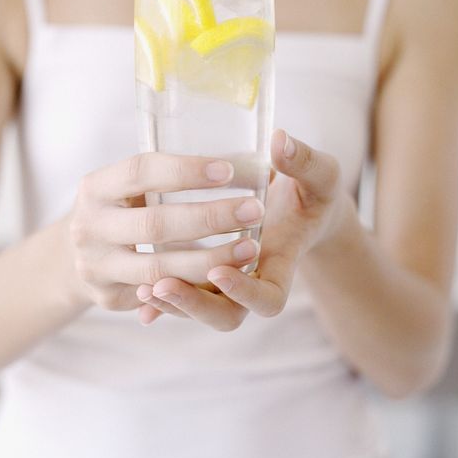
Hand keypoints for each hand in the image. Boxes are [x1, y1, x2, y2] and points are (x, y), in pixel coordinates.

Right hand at [67, 152, 264, 310]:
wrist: (74, 256)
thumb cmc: (120, 210)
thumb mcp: (125, 186)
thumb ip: (164, 177)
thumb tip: (237, 159)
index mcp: (95, 188)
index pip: (141, 172)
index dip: (185, 171)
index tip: (228, 171)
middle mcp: (89, 228)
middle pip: (154, 225)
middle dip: (209, 218)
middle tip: (254, 210)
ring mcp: (95, 267)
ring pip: (159, 270)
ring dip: (209, 261)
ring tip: (249, 248)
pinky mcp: (108, 297)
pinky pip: (159, 297)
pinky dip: (194, 289)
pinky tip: (228, 279)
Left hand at [135, 130, 349, 328]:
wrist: (300, 210)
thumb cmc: (312, 192)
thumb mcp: (320, 175)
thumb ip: (303, 161)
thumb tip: (278, 141)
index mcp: (284, 264)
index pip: (269, 298)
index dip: (245, 292)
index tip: (220, 269)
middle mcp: (253, 283)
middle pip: (226, 316)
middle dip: (194, 304)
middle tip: (162, 285)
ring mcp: (228, 284)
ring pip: (199, 311)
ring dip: (172, 303)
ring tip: (143, 288)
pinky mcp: (207, 278)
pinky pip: (183, 299)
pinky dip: (162, 302)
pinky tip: (138, 295)